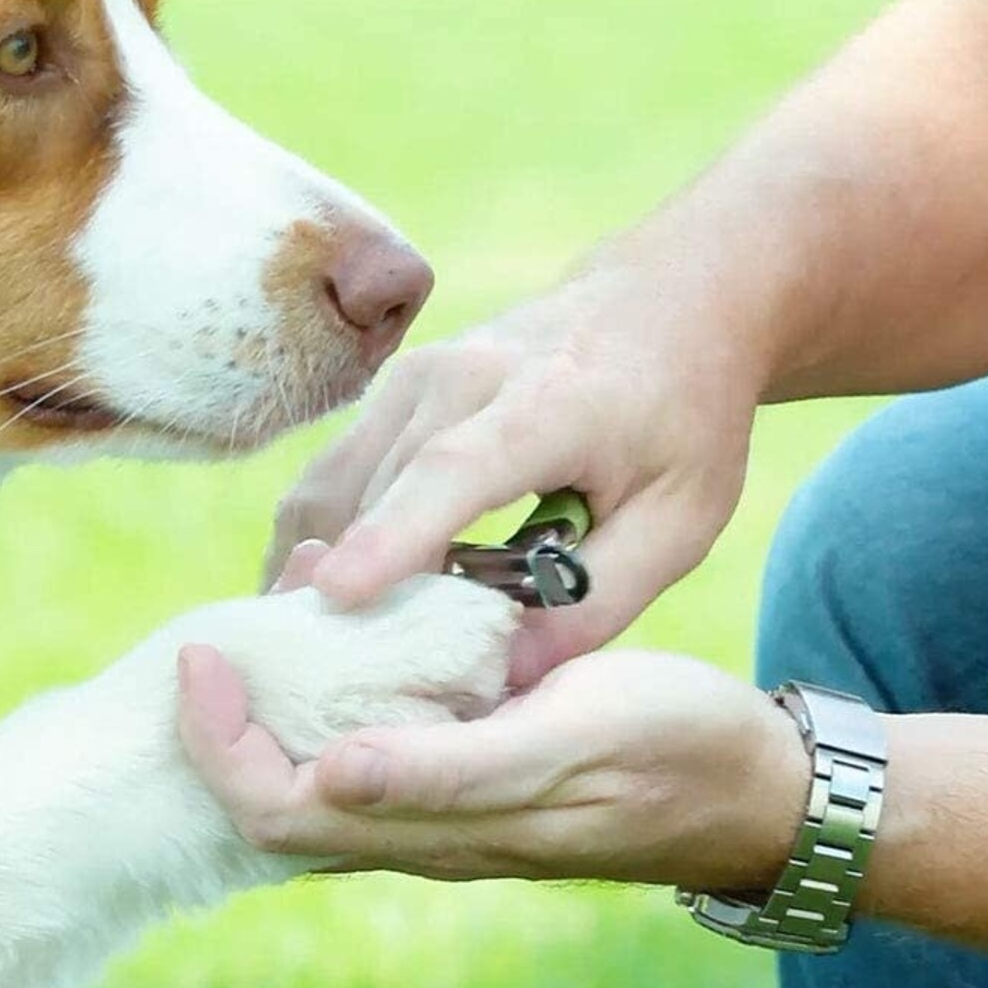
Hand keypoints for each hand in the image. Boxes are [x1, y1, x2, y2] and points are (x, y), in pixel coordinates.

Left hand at [178, 640, 809, 890]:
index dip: (217, 742)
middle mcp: (421, 832)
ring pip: (318, 776)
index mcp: (433, 829)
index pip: (273, 810)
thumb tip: (326, 775)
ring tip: (277, 613)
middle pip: (276, 800)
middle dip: (229, 723)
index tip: (202, 654)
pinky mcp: (471, 781)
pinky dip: (334, 696)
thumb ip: (445, 770)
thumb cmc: (668, 751)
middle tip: (226, 631)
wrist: (753, 788)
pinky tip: (350, 631)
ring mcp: (444, 812)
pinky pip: (370, 752)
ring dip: (278, 708)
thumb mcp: (561, 743)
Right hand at [268, 267, 760, 683]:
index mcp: (548, 403)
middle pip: (375, 493)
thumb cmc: (682, 417)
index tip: (335, 593)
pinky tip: (324, 599)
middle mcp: (461, 374)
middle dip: (340, 588)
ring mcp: (412, 374)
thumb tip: (501, 675)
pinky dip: (321, 539)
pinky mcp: (388, 387)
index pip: (453, 469)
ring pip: (334, 486)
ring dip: (312, 568)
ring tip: (305, 654)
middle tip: (323, 687)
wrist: (662, 300)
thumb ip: (598, 602)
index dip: (393, 535)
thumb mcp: (682, 521)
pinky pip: (333, 475)